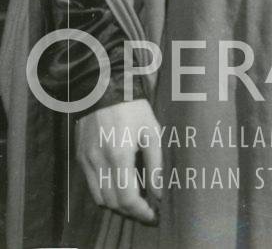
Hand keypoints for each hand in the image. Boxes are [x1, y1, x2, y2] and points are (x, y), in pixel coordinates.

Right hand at [75, 97, 161, 223]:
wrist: (103, 88)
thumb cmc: (133, 108)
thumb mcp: (151, 131)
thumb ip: (155, 164)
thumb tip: (158, 193)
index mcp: (119, 155)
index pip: (127, 199)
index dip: (141, 212)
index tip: (153, 215)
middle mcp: (99, 162)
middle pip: (113, 203)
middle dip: (131, 212)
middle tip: (147, 210)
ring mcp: (86, 161)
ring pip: (100, 198)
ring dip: (117, 205)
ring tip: (135, 200)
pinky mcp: (80, 158)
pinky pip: (92, 186)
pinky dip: (105, 193)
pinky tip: (119, 186)